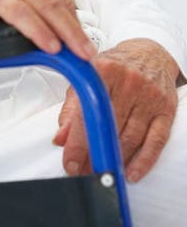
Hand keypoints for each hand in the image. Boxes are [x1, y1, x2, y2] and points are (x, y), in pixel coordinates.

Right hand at [0, 0, 95, 59]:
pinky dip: (41, 31)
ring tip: (81, 54)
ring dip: (70, 33)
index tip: (80, 38)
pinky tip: (51, 46)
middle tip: (89, 52)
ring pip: (49, 6)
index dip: (72, 17)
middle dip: (77, 28)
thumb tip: (32, 20)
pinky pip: (24, 14)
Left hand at [53, 38, 178, 181]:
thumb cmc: (116, 65)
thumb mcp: (89, 77)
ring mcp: (149, 97)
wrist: (149, 53)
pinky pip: (156, 140)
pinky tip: (132, 173)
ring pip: (131, 138)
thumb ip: (73, 107)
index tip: (70, 162)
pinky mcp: (166, 109)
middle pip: (110, 128)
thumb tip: (61, 138)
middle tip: (84, 172)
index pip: (88, 113)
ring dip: (116, 161)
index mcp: (105, 70)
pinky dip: (144, 161)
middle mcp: (129, 82)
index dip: (78, 143)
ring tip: (102, 173)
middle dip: (95, 155)